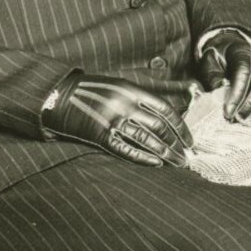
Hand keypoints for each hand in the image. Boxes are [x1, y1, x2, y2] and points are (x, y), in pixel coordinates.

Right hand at [39, 74, 191, 165]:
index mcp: (133, 90)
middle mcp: (125, 104)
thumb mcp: (120, 86)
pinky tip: (155, 164)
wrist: (61, 95)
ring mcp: (112, 120)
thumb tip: (166, 120)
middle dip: (175, 144)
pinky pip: (125, 149)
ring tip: (176, 163)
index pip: (166, 111)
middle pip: (159, 127)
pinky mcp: (100, 135)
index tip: (189, 141)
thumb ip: (141, 100)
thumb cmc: (94, 91)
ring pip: (146, 140)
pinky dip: (142, 157)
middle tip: (185, 157)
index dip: (181, 127)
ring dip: (164, 153)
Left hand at [194, 24, 250, 120]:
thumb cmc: (218, 59)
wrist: (231, 49)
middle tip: (238, 118)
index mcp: (241, 50)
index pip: (244, 71)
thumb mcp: (208, 64)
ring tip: (248, 116)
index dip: (237, 94)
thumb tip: (220, 95)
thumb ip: (213, 78)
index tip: (229, 112)